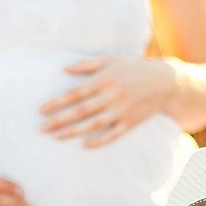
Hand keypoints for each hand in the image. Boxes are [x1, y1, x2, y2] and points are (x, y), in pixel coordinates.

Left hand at [39, 56, 171, 147]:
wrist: (165, 82)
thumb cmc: (133, 68)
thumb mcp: (111, 60)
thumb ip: (86, 65)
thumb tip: (63, 70)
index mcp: (104, 79)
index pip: (75, 93)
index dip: (57, 103)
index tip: (40, 111)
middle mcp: (112, 95)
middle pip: (81, 111)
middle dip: (59, 120)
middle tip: (41, 129)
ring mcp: (122, 110)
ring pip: (94, 124)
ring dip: (73, 132)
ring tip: (56, 137)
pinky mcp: (131, 122)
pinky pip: (113, 134)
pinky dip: (99, 140)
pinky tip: (84, 145)